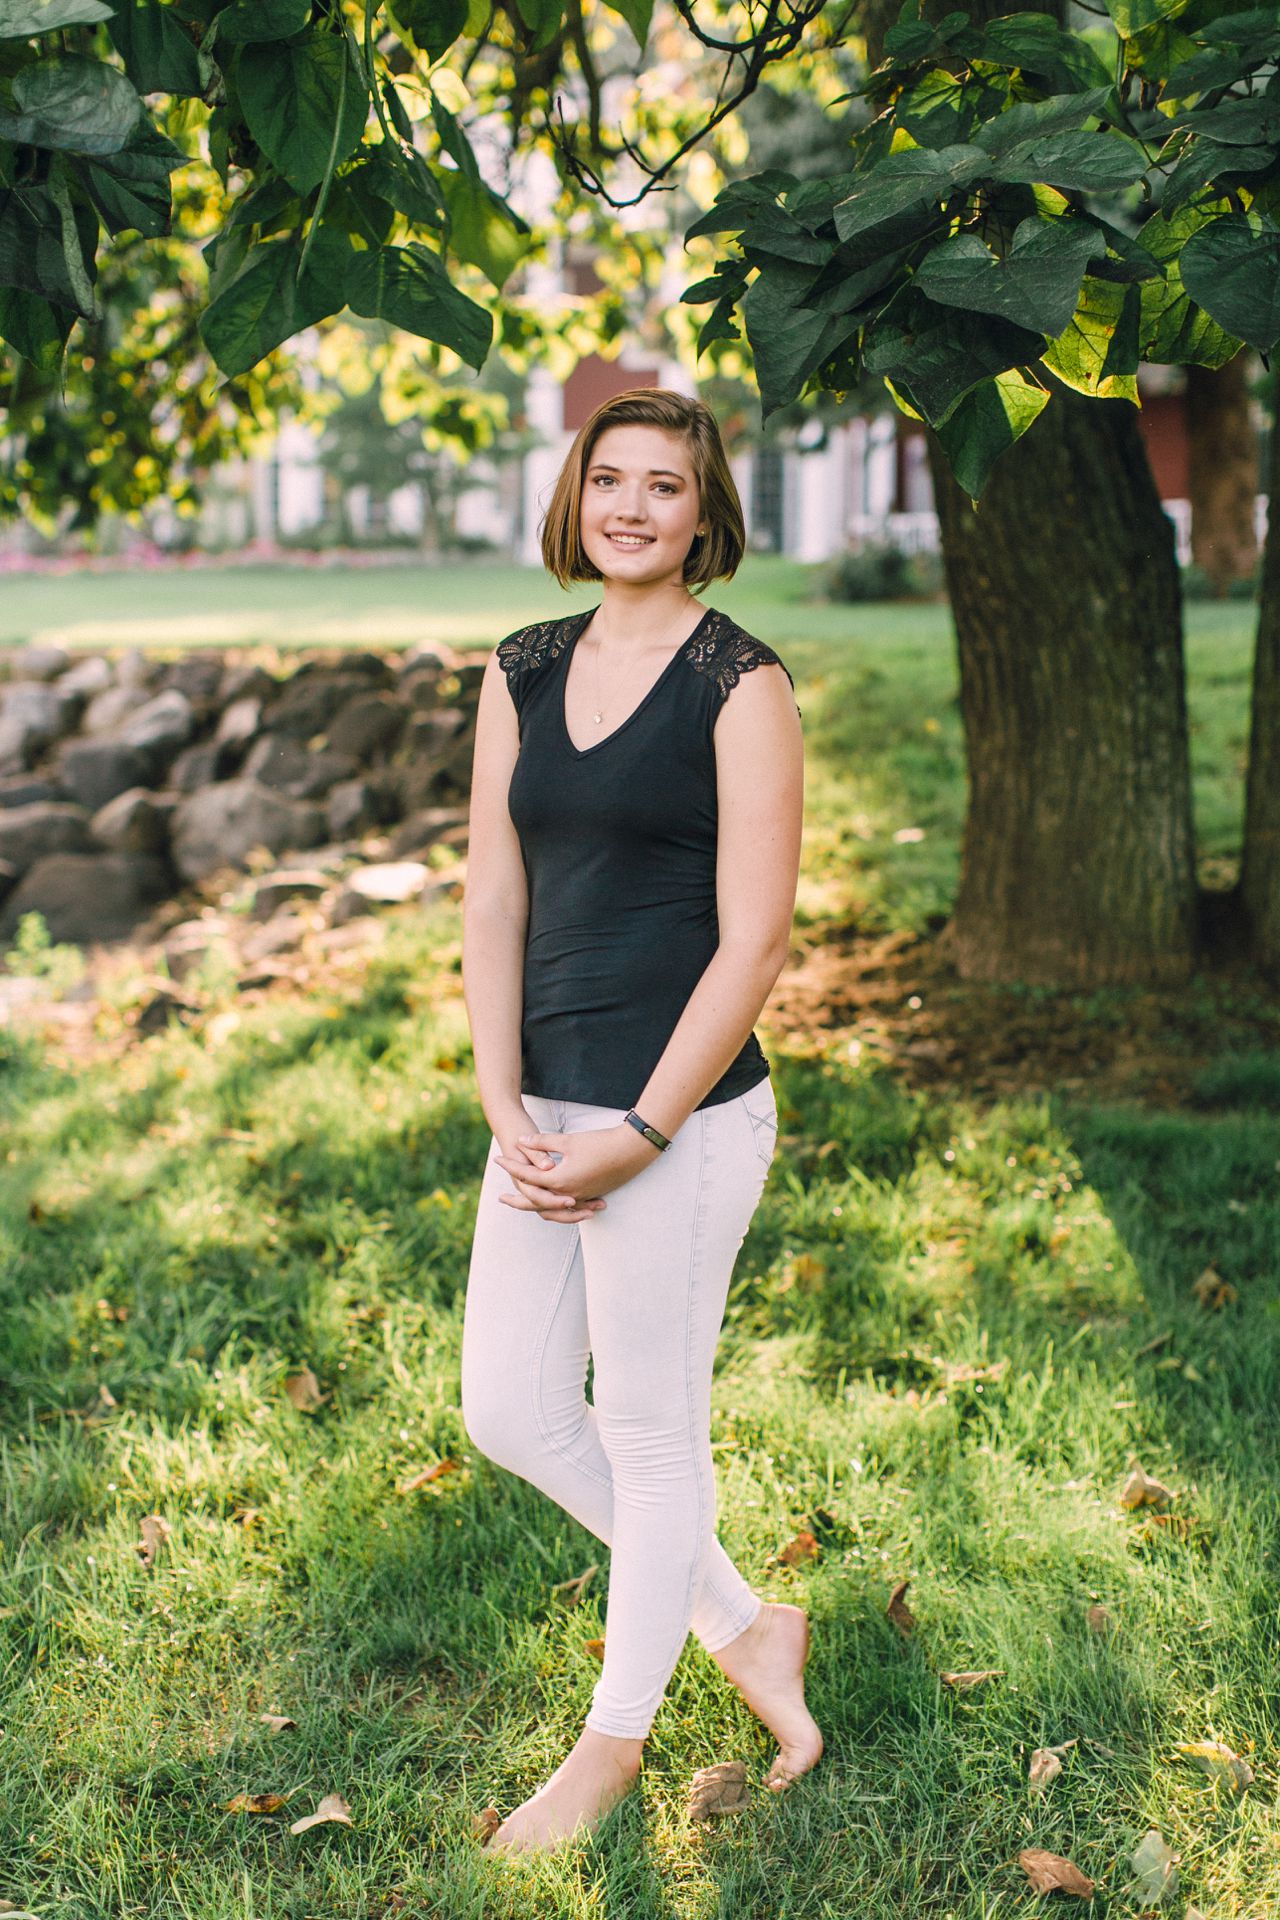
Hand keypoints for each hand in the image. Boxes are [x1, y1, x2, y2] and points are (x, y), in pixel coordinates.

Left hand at [493, 1122, 658, 1222]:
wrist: (632, 1151)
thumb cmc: (600, 1143)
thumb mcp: (568, 1141)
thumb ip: (542, 1142)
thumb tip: (521, 1140)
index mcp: (559, 1180)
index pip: (527, 1177)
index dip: (511, 1166)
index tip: (497, 1159)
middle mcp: (568, 1194)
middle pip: (535, 1203)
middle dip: (517, 1201)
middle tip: (502, 1198)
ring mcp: (581, 1197)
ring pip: (553, 1209)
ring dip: (537, 1206)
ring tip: (526, 1202)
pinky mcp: (592, 1195)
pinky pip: (569, 1207)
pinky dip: (557, 1207)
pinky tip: (553, 1200)